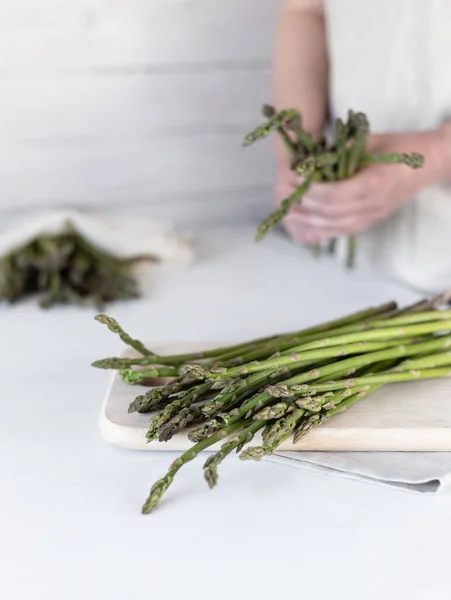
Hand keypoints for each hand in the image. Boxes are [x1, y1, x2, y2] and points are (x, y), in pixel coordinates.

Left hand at [276, 128, 449, 243]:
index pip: (332, 196)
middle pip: (329, 214)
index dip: (309, 191)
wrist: (431, 162)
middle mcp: (371, 206)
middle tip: (282, 200)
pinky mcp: (371, 221)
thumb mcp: (370, 142)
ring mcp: (372, 217)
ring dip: (308, 223)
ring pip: (334, 227)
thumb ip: (342, 151)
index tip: (292, 181)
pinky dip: (322, 232)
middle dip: (302, 208)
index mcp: (372, 184)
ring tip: (288, 215)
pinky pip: (343, 232)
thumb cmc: (401, 147)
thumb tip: (313, 159)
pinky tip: (306, 229)